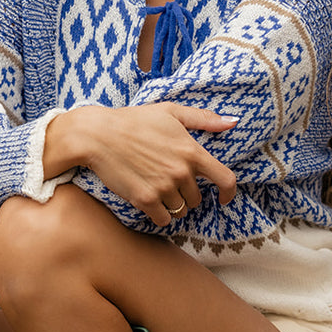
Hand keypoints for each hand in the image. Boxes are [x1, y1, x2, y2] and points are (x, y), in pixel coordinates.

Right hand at [45, 102, 237, 227]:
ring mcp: (163, 187)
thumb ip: (203, 119)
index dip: (229, 193)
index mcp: (192, 151)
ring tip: (156, 188)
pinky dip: (158, 214)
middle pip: (197, 198)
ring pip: (180, 210)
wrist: (98, 135)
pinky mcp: (145, 200)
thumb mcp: (170, 112)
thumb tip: (233, 122)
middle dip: (187, 193)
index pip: (225, 179)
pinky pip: (163, 219)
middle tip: (168, 181)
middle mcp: (181, 172)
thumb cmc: (134, 120)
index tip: (223, 198)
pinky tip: (150, 201)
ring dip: (172, 205)